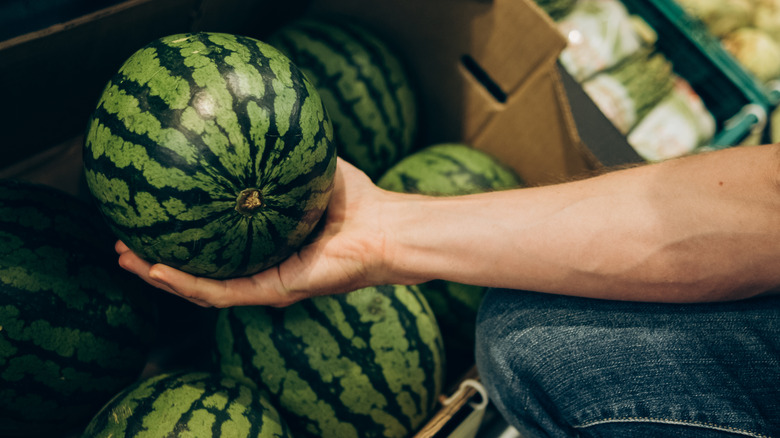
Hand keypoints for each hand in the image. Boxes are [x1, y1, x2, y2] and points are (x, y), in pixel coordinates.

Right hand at [116, 158, 394, 307]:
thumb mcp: (308, 166)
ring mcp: (266, 283)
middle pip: (198, 270)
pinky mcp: (276, 291)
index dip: (179, 234)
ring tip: (128, 260)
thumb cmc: (355, 199)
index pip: (213, 244)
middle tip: (124, 245)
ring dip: (162, 276)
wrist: (385, 227)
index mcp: (263, 244)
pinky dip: (189, 283)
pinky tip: (158, 270)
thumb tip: (251, 116)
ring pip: (201, 288)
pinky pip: (224, 292)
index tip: (149, 217)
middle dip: (158, 260)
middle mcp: (261, 267)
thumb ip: (279, 151)